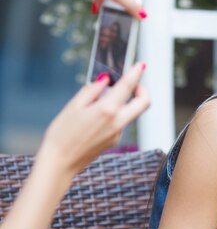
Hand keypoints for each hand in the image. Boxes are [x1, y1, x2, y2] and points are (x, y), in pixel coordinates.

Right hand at [37, 62, 149, 178]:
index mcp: (107, 110)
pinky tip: (97, 116)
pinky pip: (121, 122)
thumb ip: (92, 90)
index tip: (141, 65)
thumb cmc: (61, 134)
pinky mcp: (115, 140)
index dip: (136, 73)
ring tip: (105, 98)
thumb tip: (105, 80)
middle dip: (142, 89)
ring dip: (127, 102)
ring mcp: (118, 133)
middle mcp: (117, 122)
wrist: (60, 163)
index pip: (128, 86)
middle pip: (144, 102)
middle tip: (132, 83)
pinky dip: (116, 114)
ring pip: (133, 112)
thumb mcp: (73, 106)